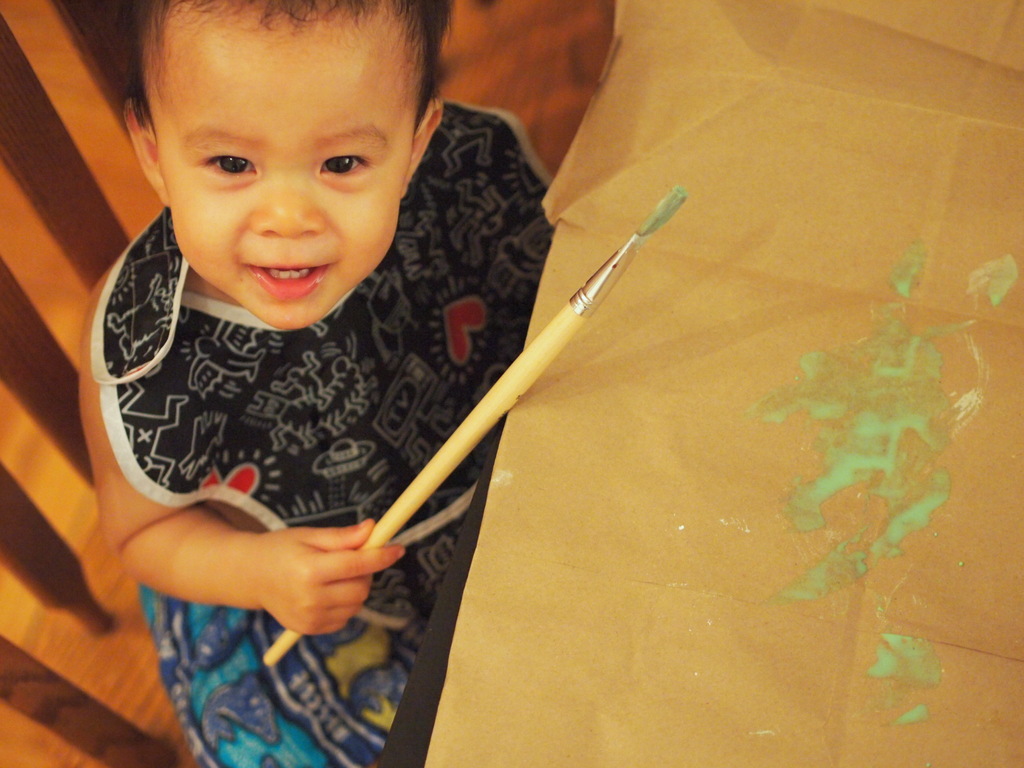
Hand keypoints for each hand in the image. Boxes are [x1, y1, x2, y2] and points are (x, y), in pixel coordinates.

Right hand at [249, 520, 403, 634]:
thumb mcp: (308, 535)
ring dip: (356, 588)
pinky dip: (345, 604)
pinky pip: (345, 618)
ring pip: (356, 604)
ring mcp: (309, 618)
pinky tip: (327, 592)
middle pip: (361, 588)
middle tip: (351, 559)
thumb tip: (372, 529)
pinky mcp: (310, 630)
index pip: (356, 565)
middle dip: (366, 572)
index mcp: (309, 570)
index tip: (397, 549)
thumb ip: (341, 536)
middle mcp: (309, 599)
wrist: (250, 577)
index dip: (381, 556)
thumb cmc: (280, 550)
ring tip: (335, 575)